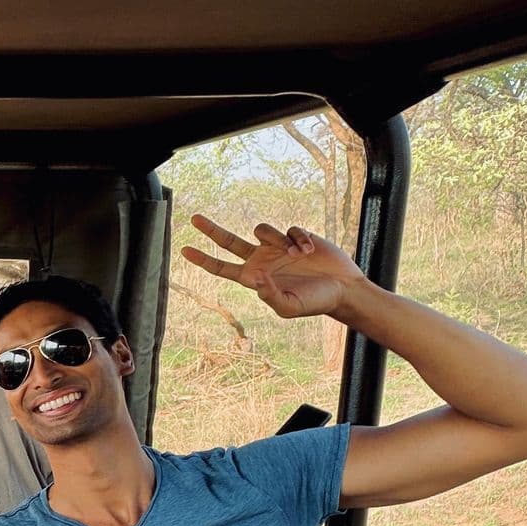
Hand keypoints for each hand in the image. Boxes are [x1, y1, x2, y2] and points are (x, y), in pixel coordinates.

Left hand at [184, 214, 365, 321]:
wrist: (341, 289)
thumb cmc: (314, 302)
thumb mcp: (289, 307)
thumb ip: (269, 295)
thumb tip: (253, 277)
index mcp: (254, 278)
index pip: (222, 268)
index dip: (203, 260)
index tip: (185, 249)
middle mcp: (261, 260)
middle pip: (229, 242)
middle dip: (211, 230)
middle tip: (194, 219)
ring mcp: (277, 247)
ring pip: (261, 229)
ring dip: (279, 241)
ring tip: (300, 257)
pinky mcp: (295, 237)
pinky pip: (289, 229)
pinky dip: (298, 239)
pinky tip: (310, 252)